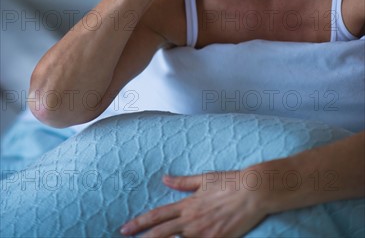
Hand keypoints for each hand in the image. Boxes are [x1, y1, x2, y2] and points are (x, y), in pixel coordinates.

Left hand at [120, 168, 267, 237]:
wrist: (253, 191)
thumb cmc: (230, 182)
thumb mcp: (204, 179)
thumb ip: (184, 182)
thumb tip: (165, 179)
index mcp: (188, 204)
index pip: (158, 216)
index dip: (140, 223)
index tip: (125, 228)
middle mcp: (191, 220)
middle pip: (160, 233)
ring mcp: (203, 233)